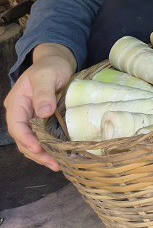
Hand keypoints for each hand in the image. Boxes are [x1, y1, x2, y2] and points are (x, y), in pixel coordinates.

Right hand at [4, 43, 75, 170]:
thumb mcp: (47, 76)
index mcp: (17, 103)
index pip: (17, 126)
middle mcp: (21, 113)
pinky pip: (41, 137)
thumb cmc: (51, 66)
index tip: (39, 149)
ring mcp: (31, 118)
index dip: (26, 140)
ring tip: (58, 165)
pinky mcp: (42, 120)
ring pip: (32, 141)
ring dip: (42, 154)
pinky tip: (59, 155)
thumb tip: (43, 113)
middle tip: (54, 164)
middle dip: (36, 153)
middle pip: (23, 139)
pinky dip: (48, 148)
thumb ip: (44, 93)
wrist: (57, 62)